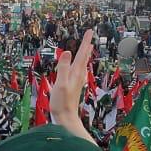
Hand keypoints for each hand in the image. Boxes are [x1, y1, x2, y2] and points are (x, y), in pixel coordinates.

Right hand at [49, 28, 94, 142]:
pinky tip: (79, 65)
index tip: (90, 32)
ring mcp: (76, 81)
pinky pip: (78, 70)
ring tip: (87, 47)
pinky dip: (79, 63)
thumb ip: (63, 67)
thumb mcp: (61, 84)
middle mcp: (78, 76)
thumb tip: (67, 51)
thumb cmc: (62, 103)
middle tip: (90, 36)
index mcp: (75, 73)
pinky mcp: (73, 86)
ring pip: (82, 63)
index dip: (85, 42)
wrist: (65, 118)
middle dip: (86, 46)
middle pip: (84, 57)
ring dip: (84, 54)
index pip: (82, 54)